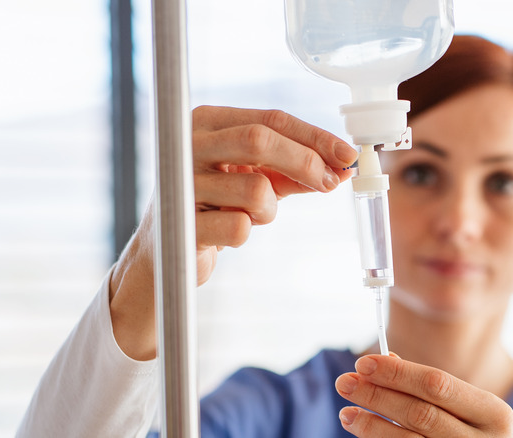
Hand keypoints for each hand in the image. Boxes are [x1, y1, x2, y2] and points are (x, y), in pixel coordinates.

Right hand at [109, 105, 356, 360]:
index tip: (348, 154)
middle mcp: (187, 144)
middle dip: (305, 162)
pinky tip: (226, 233)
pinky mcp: (179, 224)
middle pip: (260, 140)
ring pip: (256, 190)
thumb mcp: (254, 178)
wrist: (164, 253)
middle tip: (331, 182)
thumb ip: (294, 170)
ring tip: (251, 216)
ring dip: (269, 210)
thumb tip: (340, 167)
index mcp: (207, 123)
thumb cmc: (215, 207)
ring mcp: (180, 184)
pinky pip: (240, 228)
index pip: (271, 119)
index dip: (315, 136)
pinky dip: (246, 233)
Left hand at [335, 355, 512, 436]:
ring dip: (372, 426)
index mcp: (493, 414)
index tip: (363, 363)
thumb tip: (385, 361)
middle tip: (344, 382)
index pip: (437, 385)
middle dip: (378, 395)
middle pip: (419, 414)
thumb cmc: (471, 432)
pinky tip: (363, 431)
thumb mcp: (463, 408)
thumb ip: (428, 386)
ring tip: (347, 413)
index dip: (398, 373)